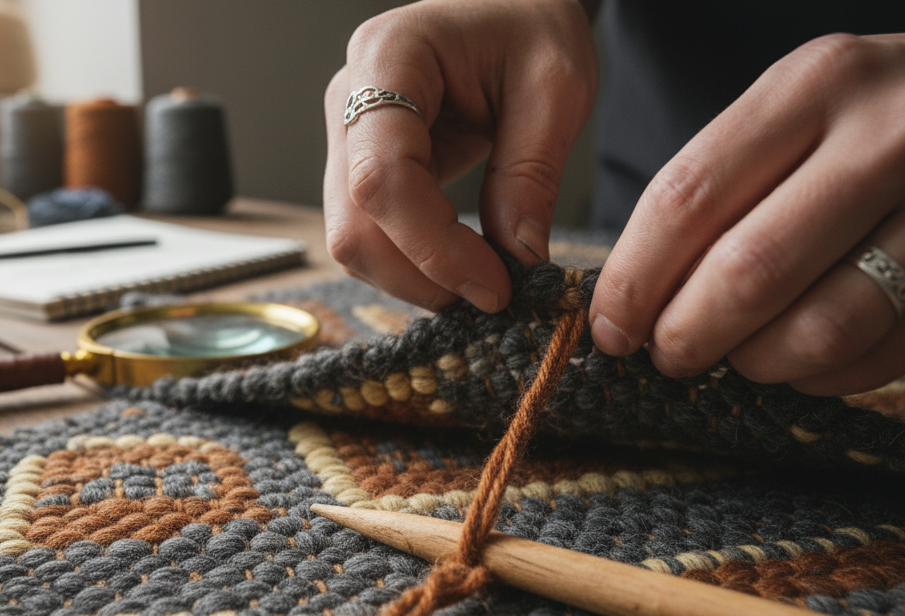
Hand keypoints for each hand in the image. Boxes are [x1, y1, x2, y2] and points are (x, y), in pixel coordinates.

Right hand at [324, 0, 596, 311]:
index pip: (381, 177)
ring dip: (415, 278)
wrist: (512, 6)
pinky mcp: (363, 165)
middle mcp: (350, 98)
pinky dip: (414, 264)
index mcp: (390, 58)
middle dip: (420, 275)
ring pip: (352, 239)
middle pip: (353, 221)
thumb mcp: (556, 85)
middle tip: (492, 297)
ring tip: (483, 283)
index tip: (494, 285)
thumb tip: (516, 258)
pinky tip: (463, 265)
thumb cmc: (531, 24)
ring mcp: (348, 135)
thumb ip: (531, 172)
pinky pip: (372, 233)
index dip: (431, 246)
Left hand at [589, 18, 904, 395]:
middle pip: (750, 272)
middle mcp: (894, 137)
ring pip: (820, 329)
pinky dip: (819, 377)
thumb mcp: (807, 98)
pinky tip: (800, 361)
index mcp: (821, 82)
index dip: (633, 278)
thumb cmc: (891, 105)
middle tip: (666, 355)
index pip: (689, 197)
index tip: (609, 325)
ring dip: (754, 364)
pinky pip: (881, 360)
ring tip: (735, 358)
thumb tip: (639, 289)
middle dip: (685, 334)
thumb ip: (727, 178)